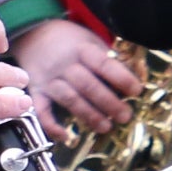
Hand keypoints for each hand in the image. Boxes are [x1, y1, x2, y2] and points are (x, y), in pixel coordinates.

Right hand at [13, 15, 139, 135]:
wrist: (34, 33)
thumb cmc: (71, 41)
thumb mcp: (91, 41)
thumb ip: (109, 59)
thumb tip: (135, 79)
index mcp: (82, 49)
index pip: (104, 64)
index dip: (121, 78)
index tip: (137, 91)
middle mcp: (63, 64)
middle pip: (88, 85)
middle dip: (109, 103)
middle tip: (125, 116)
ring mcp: (48, 78)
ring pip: (69, 99)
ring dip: (88, 115)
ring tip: (106, 127)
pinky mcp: (35, 90)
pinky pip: (41, 110)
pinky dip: (51, 125)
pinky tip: (66, 136)